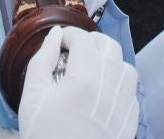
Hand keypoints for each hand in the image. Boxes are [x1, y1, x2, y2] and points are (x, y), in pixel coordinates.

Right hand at [16, 26, 139, 138]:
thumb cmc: (47, 138)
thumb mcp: (33, 98)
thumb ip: (42, 60)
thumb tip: (54, 36)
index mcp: (86, 79)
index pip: (83, 39)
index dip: (68, 35)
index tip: (59, 42)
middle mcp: (111, 87)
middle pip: (109, 46)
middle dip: (90, 43)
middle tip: (73, 53)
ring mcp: (124, 104)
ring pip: (125, 66)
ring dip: (109, 62)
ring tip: (90, 72)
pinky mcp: (130, 121)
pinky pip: (131, 91)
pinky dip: (118, 84)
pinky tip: (101, 94)